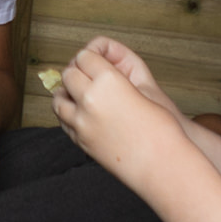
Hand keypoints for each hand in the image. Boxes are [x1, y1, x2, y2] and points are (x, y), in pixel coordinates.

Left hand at [52, 41, 190, 194]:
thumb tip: (105, 74)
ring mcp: (81, 122)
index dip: (90, 56)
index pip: (84, 57)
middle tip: (87, 74)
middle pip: (68, 74)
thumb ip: (118, 79)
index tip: (94, 59)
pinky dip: (68, 114)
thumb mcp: (144, 91)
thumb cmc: (161, 129)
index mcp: (108, 81)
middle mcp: (90, 99)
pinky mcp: (80, 141)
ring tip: (78, 94)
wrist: (161, 165)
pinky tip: (81, 114)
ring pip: (58, 99)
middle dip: (76, 71)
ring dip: (66, 93)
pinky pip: (63, 121)